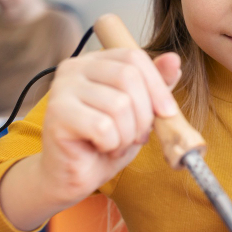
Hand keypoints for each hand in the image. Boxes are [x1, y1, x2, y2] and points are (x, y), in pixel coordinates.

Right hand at [0, 48, 180, 230]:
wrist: (73, 175)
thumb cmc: (106, 142)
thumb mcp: (140, 111)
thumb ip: (155, 85)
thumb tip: (173, 59)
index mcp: (95, 61)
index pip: (134, 57)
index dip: (157, 85)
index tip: (167, 112)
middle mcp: (75, 68)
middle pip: (128, 76)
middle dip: (144, 114)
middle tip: (138, 136)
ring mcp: (62, 89)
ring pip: (118, 104)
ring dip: (128, 134)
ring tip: (117, 143)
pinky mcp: (57, 115)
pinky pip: (103, 127)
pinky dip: (112, 144)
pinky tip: (102, 148)